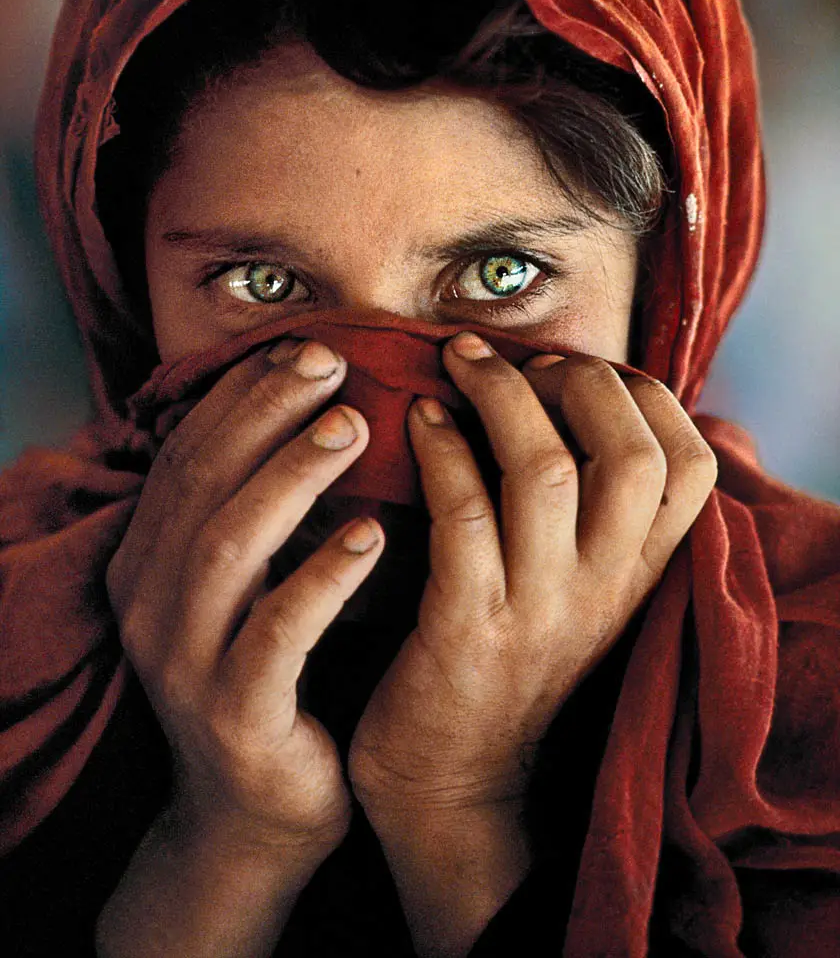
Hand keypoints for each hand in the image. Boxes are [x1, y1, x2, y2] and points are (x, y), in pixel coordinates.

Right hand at [106, 338, 383, 853]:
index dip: (243, 395)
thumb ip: (265, 510)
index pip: (188, 454)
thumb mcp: (252, 585)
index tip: (306, 347)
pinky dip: (323, 577)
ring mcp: (185, 661)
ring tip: (353, 428)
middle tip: (332, 363)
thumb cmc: (272, 677)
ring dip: (291, 477)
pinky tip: (374, 535)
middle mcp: (150, 602)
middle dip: (266, 413)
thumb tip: (324, 409)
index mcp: (149, 560)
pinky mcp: (234, 714)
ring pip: (229, 547)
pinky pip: (277, 634)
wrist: (254, 816)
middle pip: (203, 483)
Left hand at [348, 333, 716, 815]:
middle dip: (576, 379)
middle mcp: (604, 590)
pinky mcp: (467, 631)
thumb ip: (596, 515)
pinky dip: (441, 448)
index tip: (575, 368)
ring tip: (457, 360)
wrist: (451, 788)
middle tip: (514, 359)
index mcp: (638, 575)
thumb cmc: (507, 661)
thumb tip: (576, 396)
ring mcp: (539, 612)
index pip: (690, 465)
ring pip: (548, 472)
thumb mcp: (579, 592)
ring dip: (499, 396)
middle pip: (632, 455)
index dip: (642, 395)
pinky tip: (418, 416)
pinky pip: (463, 514)